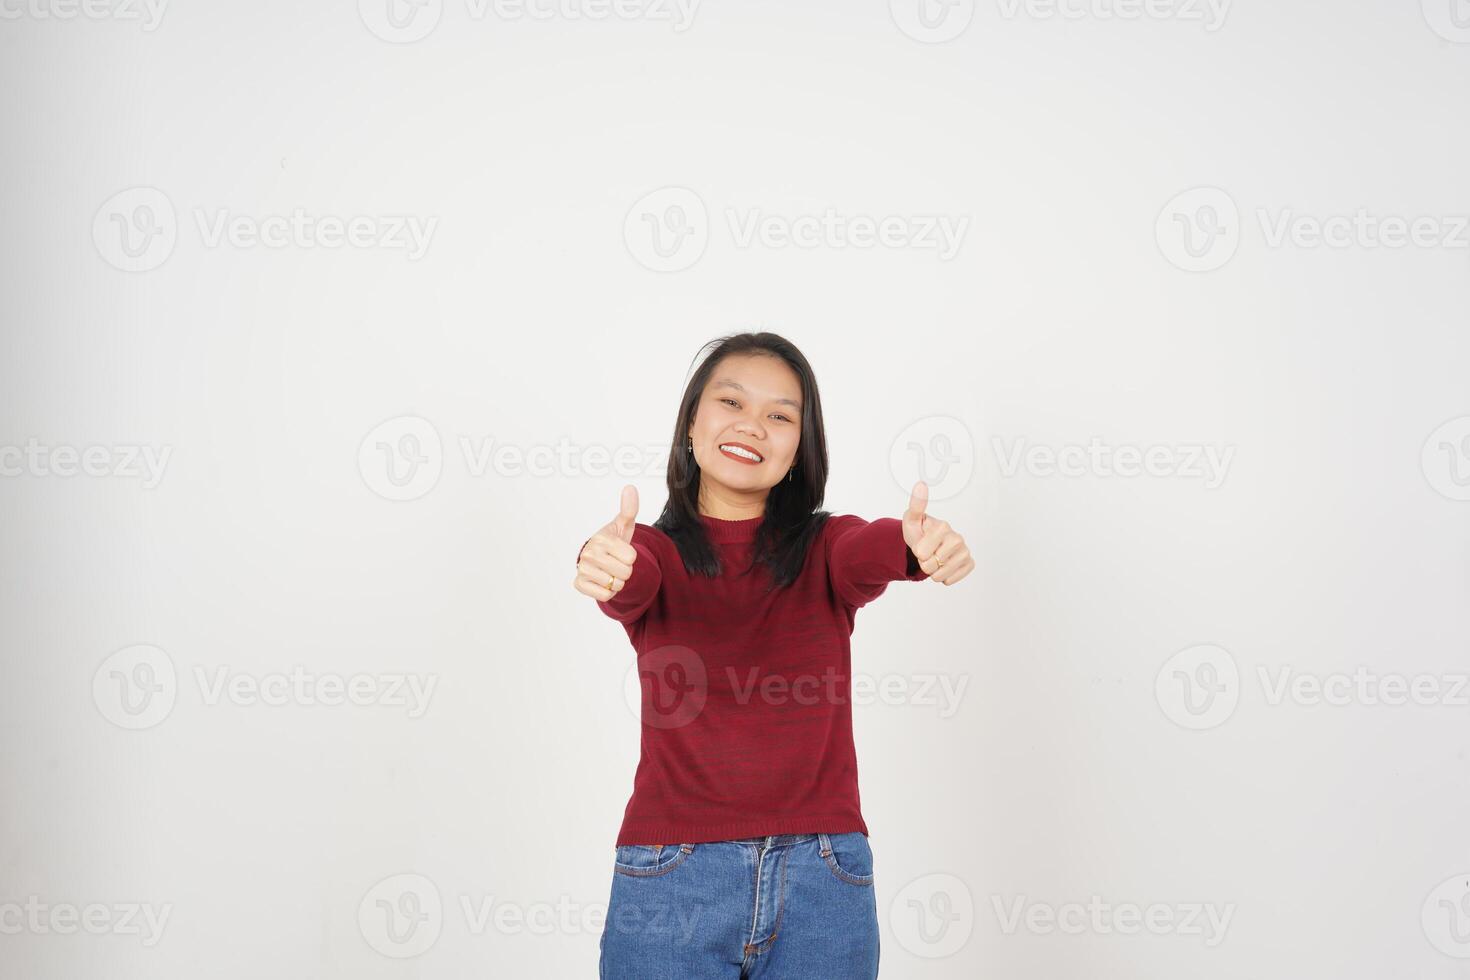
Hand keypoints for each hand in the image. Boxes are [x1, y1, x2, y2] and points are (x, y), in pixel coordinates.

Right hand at [573, 485, 639, 601]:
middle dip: (625, 570)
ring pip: (616, 585)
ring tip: (610, 571)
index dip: (631, 557)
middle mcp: (588, 553)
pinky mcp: (578, 584)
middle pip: (625, 573)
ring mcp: (582, 569)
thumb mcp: (623, 525)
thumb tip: (630, 487)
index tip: (621, 551)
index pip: (631, 558)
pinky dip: (608, 592)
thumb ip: (629, 508)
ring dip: (617, 582)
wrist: (597, 557)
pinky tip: (602, 581)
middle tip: (616, 562)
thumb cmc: (613, 541)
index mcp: (601, 539)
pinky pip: (605, 596)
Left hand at [900, 480, 972, 585]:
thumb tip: (921, 484)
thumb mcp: (911, 519)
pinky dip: (943, 577)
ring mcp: (965, 551)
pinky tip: (944, 565)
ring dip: (932, 571)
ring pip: (940, 575)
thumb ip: (916, 505)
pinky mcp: (969, 563)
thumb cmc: (918, 531)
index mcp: (943, 526)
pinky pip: (950, 580)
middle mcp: (958, 538)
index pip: (921, 553)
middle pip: (930, 566)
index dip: (917, 552)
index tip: (920, 543)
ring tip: (934, 559)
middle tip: (927, 552)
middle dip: (924, 562)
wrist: (927, 543)